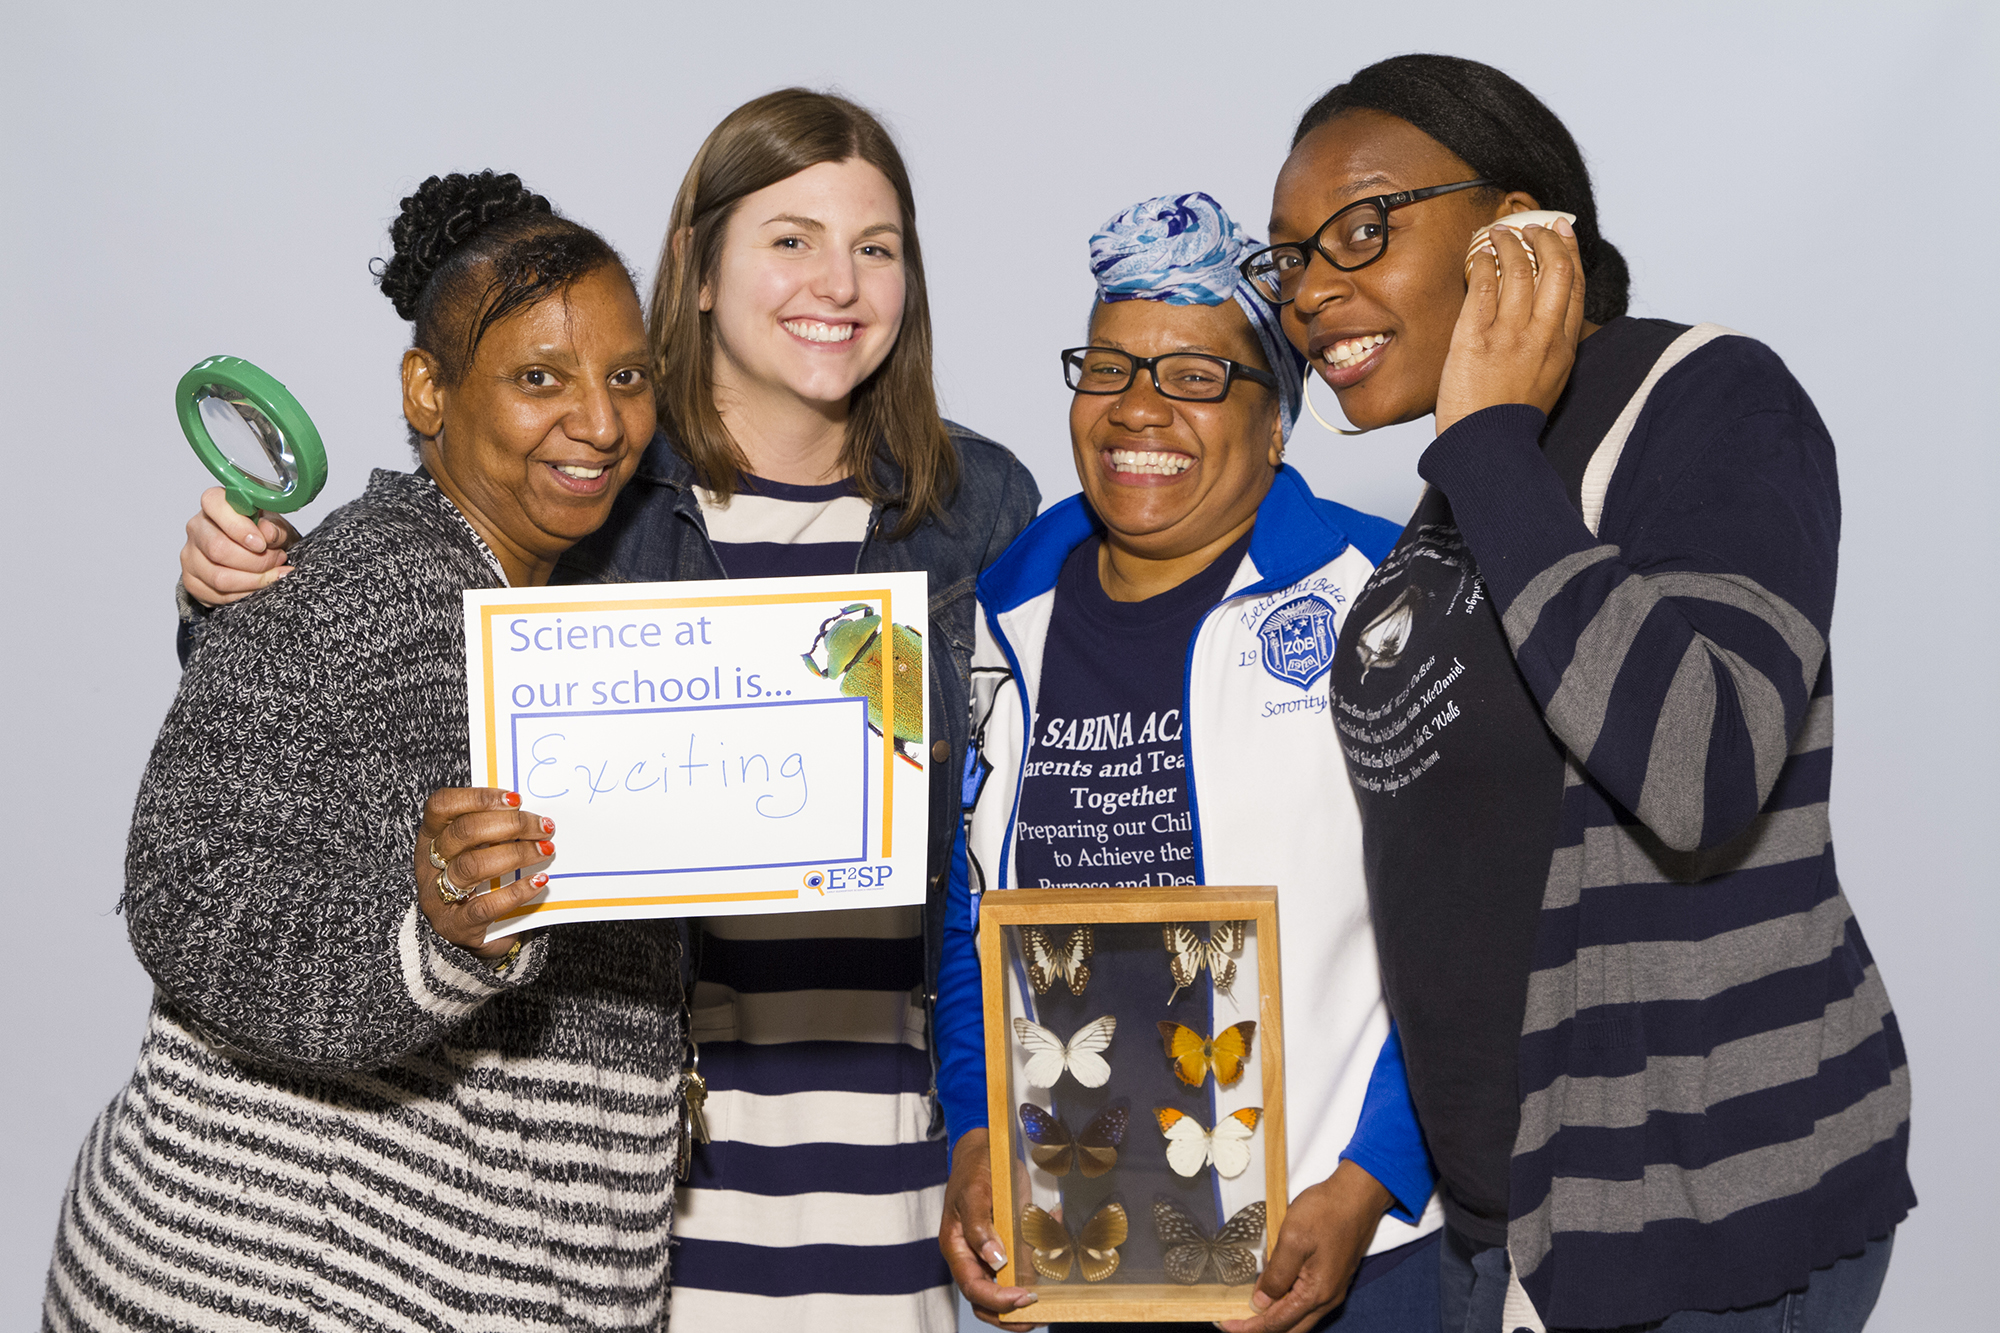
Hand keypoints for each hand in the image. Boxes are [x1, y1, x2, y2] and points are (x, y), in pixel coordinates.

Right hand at [181, 486, 299, 604]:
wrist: (254, 558)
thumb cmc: (263, 536)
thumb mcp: (276, 526)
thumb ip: (274, 527)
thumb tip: (268, 532)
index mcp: (214, 504)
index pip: (214, 504)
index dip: (239, 526)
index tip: (261, 543)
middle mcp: (197, 527)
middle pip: (218, 548)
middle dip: (256, 561)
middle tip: (278, 560)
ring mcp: (190, 555)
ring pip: (219, 577)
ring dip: (254, 580)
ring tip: (274, 574)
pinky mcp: (191, 581)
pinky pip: (218, 595)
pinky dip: (246, 594)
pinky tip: (259, 586)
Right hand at [415, 787, 555, 958]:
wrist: (483, 934)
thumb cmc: (484, 882)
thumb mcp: (480, 850)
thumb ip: (496, 829)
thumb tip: (532, 812)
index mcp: (431, 836)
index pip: (443, 805)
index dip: (479, 797)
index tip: (516, 800)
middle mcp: (428, 864)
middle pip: (463, 832)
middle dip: (510, 825)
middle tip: (543, 827)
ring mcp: (437, 896)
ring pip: (472, 866)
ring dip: (517, 854)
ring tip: (545, 850)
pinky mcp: (455, 925)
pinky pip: (485, 906)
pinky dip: (516, 892)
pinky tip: (539, 881)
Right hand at [938, 1129, 1040, 1326]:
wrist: (984, 1149)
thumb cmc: (974, 1169)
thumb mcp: (973, 1193)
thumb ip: (979, 1227)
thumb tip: (994, 1260)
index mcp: (957, 1249)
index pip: (973, 1287)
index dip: (997, 1299)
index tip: (1022, 1297)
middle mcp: (973, 1256)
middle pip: (985, 1300)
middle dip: (1009, 1314)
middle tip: (1037, 1315)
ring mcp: (991, 1253)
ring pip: (1005, 1288)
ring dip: (1025, 1299)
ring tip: (1048, 1302)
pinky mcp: (1009, 1243)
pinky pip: (1024, 1263)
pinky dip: (1041, 1261)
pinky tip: (1055, 1236)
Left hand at [1217, 1160, 1394, 1332]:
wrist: (1358, 1194)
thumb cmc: (1327, 1211)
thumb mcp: (1292, 1239)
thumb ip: (1276, 1275)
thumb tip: (1262, 1301)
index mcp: (1316, 1293)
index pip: (1278, 1323)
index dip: (1250, 1327)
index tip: (1227, 1325)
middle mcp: (1327, 1298)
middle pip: (1291, 1328)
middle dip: (1261, 1328)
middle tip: (1236, 1322)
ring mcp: (1333, 1288)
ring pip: (1299, 1316)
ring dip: (1274, 1316)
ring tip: (1249, 1308)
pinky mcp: (1333, 1276)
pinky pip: (1307, 1301)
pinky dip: (1287, 1303)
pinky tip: (1273, 1291)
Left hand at [1433, 217, 1587, 435]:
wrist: (1486, 448)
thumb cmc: (1512, 417)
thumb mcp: (1550, 379)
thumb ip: (1553, 344)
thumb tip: (1549, 312)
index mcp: (1564, 346)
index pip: (1575, 284)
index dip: (1568, 250)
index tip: (1560, 230)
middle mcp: (1541, 336)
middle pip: (1554, 268)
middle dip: (1543, 237)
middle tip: (1529, 226)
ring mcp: (1508, 336)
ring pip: (1517, 270)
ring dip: (1509, 243)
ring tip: (1498, 234)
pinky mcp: (1474, 340)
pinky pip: (1483, 288)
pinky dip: (1484, 265)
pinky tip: (1480, 256)